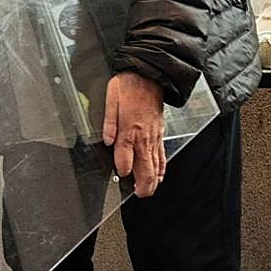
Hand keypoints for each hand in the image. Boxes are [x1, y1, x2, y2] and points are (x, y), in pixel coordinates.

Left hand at [103, 71, 165, 197]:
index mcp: (129, 129)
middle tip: (138, 194)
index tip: (120, 176)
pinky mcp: (160, 134)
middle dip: (143, 185)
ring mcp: (154, 136)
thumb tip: (107, 141)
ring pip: (156, 165)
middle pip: (145, 167)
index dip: (122, 169)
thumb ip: (109, 122)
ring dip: (153, 180)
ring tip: (147, 191)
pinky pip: (163, 155)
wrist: (149, 76)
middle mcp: (144, 136)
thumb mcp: (110, 99)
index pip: (125, 157)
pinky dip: (162, 168)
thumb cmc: (128, 86)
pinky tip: (160, 175)